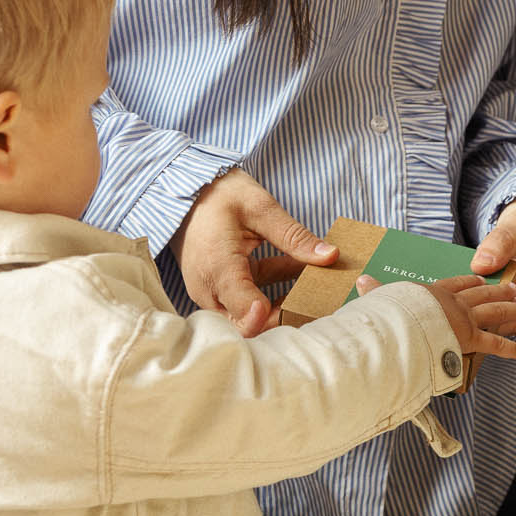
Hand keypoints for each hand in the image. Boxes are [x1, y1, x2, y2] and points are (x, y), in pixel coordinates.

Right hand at [170, 169, 335, 327]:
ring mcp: (211, 291)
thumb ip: (294, 236)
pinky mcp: (218, 288)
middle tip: (318, 302)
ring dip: (282, 306)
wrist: (185, 191)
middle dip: (285, 317)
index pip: (248, 313)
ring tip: (314, 288)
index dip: (278, 316)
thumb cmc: (218, 194)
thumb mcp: (261, 208)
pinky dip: (273, 294)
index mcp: (218, 267)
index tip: (304, 306)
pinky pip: (246, 303)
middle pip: (248, 324)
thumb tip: (331, 256)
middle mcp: (209, 287)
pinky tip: (297, 274)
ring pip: (248, 317)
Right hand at [361, 274, 515, 364]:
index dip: (469, 281)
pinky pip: (497, 345)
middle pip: (481, 293)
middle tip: (515, 287)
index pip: (455, 283)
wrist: (397, 326)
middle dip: (499, 290)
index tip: (479, 278)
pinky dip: (515, 350)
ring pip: (496, 311)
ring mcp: (464, 318)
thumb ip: (374, 292)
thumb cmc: (385, 316)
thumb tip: (361, 280)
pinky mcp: (470, 338)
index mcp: (432, 292)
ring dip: (515, 309)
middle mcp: (452, 301)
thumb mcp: (379, 300)